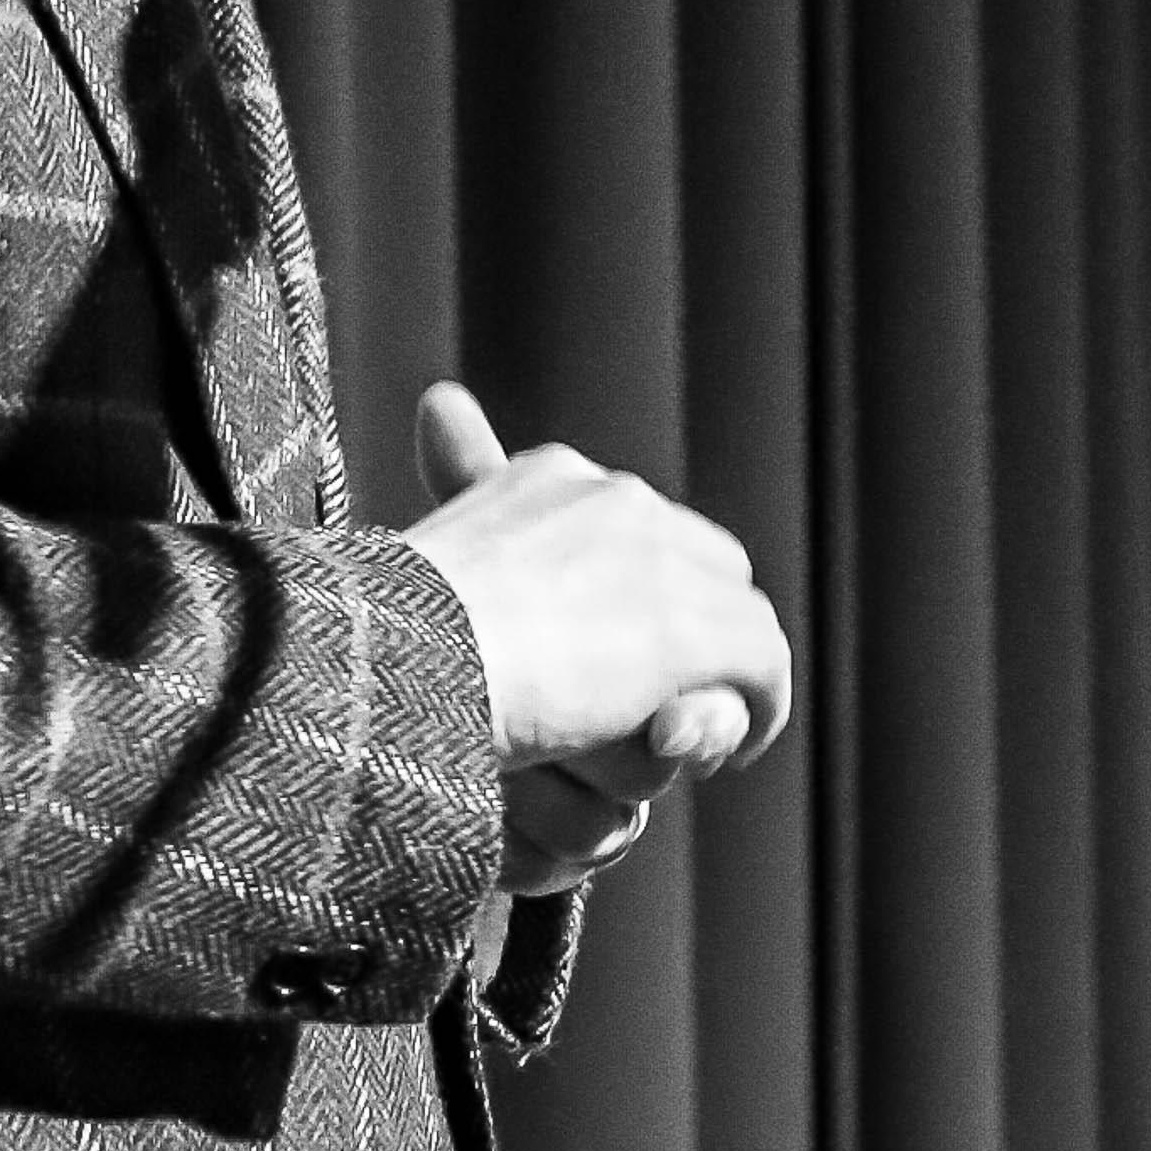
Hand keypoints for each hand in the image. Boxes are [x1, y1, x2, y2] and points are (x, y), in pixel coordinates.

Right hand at [402, 382, 789, 891]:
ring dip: (720, 681)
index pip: (637, 526)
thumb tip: (442, 401)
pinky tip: (735, 750)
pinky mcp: (687, 632)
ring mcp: (655, 560)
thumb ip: (458, 489)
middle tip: (665, 706)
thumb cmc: (388, 627)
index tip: (619, 659)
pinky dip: (759, 710)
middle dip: (697, 631)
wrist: (402, 661)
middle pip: (703, 563)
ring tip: (690, 737)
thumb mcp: (428, 551)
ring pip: (734, 619)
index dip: (646, 594)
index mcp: (548, 477)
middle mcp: (612, 498)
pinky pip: (763, 666)